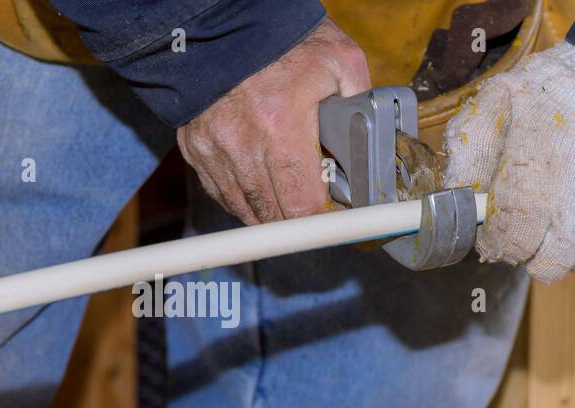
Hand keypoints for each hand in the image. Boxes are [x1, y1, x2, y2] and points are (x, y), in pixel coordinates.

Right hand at [176, 19, 369, 224]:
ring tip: (291, 201)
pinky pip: (222, 192)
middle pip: (273, 215)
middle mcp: (241, 143)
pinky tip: (262, 187)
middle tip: (317, 211)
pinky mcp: (195, 147)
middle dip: (299, 221)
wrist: (220, 20)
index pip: (301, 206)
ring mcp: (213, 148)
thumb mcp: (339, 60)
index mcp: (280, 127)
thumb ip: (364, 101)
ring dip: (271, 213)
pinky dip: (244, 197)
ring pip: (245, 209)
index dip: (321, 221)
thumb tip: (379, 137)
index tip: (334, 218)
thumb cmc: (281, 39)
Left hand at [444, 43, 574, 281]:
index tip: (503, 223)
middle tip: (542, 215)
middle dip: (536, 245)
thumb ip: (470, 147)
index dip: (499, 236)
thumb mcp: (504, 99)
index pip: (505, 245)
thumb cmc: (571, 88)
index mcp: (533, 192)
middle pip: (545, 267)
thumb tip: (453, 192)